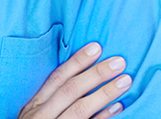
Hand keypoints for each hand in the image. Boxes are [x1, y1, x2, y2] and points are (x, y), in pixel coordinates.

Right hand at [18, 42, 132, 118]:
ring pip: (80, 110)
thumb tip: (83, 75)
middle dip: (96, 74)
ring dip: (104, 94)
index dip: (77, 62)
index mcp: (35, 106)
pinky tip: (118, 107)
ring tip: (126, 81)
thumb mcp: (37, 115)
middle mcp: (42, 117)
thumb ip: (54, 98)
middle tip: (119, 62)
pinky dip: (103, 118)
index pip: (57, 79)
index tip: (96, 47)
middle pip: (70, 91)